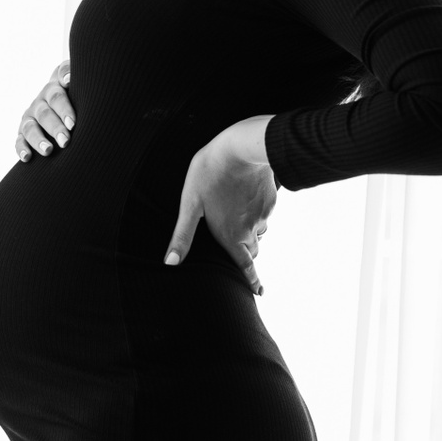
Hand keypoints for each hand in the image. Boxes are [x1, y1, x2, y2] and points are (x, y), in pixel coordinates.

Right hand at [15, 60, 75, 160]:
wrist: (58, 95)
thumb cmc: (73, 89)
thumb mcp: (73, 77)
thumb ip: (68, 72)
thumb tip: (67, 79)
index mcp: (52, 90)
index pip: (57, 98)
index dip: (64, 110)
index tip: (73, 123)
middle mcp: (39, 103)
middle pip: (45, 115)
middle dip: (55, 129)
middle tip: (66, 141)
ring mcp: (29, 118)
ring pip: (30, 129)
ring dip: (38, 140)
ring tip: (48, 151)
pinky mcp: (22, 132)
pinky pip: (19, 140)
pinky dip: (21, 149)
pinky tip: (27, 158)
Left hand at [167, 115, 277, 293]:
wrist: (240, 148)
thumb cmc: (208, 174)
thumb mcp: (189, 204)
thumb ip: (182, 236)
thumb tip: (170, 263)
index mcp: (231, 235)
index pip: (245, 266)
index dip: (251, 281)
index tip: (258, 292)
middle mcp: (250, 230)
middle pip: (251, 250)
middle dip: (244, 251)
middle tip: (236, 246)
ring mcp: (263, 215)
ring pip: (259, 231)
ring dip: (250, 231)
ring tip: (236, 216)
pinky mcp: (271, 200)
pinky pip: (265, 213)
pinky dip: (257, 212)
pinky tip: (245, 197)